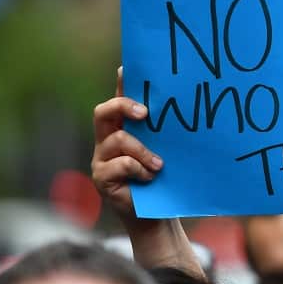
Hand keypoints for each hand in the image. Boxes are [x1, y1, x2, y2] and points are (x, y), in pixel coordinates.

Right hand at [91, 67, 161, 222]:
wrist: (155, 214)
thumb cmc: (162, 177)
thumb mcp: (164, 148)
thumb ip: (163, 129)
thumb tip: (181, 101)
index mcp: (123, 128)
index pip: (119, 99)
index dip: (121, 84)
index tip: (127, 69)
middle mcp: (107, 139)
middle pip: (103, 112)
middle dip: (123, 106)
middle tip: (145, 112)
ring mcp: (101, 158)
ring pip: (117, 139)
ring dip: (141, 150)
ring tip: (159, 164)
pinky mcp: (101, 178)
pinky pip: (119, 164)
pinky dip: (138, 168)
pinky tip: (150, 177)